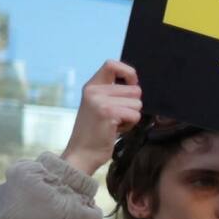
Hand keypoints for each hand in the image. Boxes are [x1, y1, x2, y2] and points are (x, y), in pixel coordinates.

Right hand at [61, 60, 142, 176]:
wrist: (82, 154)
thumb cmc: (96, 132)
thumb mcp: (99, 106)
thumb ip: (112, 93)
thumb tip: (136, 84)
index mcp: (91, 86)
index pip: (112, 64)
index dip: (128, 72)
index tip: (132, 85)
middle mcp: (94, 90)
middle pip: (134, 89)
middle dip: (133, 105)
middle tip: (117, 117)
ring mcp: (100, 101)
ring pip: (137, 103)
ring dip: (131, 117)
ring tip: (114, 124)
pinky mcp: (108, 113)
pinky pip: (135, 115)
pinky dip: (130, 125)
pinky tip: (115, 130)